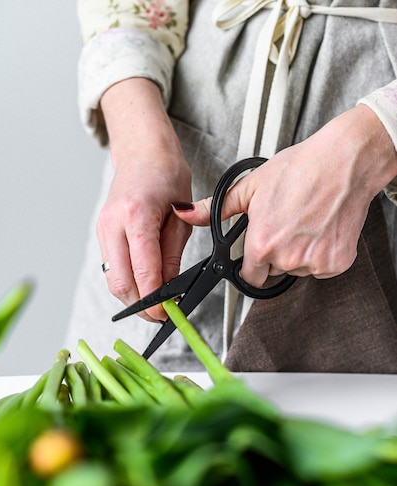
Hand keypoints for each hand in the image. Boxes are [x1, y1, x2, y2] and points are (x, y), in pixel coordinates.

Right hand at [98, 79, 191, 320]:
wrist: (142, 151)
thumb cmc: (166, 176)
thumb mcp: (181, 217)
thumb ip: (172, 256)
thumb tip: (170, 290)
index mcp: (136, 216)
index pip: (143, 271)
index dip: (155, 299)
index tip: (168, 314)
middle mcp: (113, 224)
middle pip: (120, 283)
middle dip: (141, 306)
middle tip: (163, 315)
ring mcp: (103, 229)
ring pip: (112, 280)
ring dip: (133, 297)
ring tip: (157, 302)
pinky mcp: (101, 233)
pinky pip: (111, 269)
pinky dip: (127, 282)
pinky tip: (144, 284)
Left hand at [175, 105, 396, 286]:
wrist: (346, 161)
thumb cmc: (301, 169)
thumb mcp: (250, 187)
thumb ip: (216, 208)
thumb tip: (187, 213)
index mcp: (262, 245)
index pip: (249, 277)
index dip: (252, 263)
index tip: (259, 250)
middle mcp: (287, 259)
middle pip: (274, 271)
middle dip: (276, 254)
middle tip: (286, 225)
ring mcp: (314, 263)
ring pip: (298, 269)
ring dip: (299, 253)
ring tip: (305, 221)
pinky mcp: (337, 263)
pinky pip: (321, 268)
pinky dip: (321, 253)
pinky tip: (321, 228)